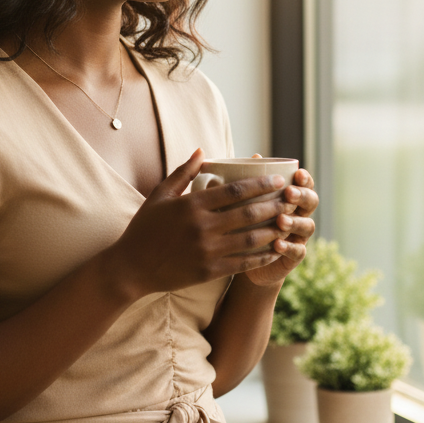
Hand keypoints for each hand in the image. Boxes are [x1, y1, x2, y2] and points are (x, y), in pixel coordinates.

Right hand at [106, 149, 303, 298]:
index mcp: (192, 205)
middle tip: (292, 198)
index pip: (235, 190)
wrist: (131, 267)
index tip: (279, 179)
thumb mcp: (160, 195)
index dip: (261, 184)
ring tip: (289, 222)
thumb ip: (182, 173)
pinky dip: (262, 256)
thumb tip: (202, 151)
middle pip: (248, 213)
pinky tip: (275, 250)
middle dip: (275, 205)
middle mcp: (202, 227)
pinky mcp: (209, 271)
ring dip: (273, 230)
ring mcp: (206, 250)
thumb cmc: (144, 228)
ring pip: (250, 239)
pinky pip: (243, 263)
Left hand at [241, 163, 317, 285]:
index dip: (305, 179)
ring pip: (307, 226)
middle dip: (302, 196)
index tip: (298, 174)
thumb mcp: (244, 200)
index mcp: (291, 198)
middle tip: (289, 193)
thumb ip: (251, 181)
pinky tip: (277, 244)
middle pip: (311, 202)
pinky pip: (297, 251)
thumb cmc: (244, 222)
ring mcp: (298, 236)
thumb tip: (254, 157)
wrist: (241, 257)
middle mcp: (299, 214)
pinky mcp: (293, 257)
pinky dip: (289, 247)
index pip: (305, 185)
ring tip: (281, 220)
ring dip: (295, 221)